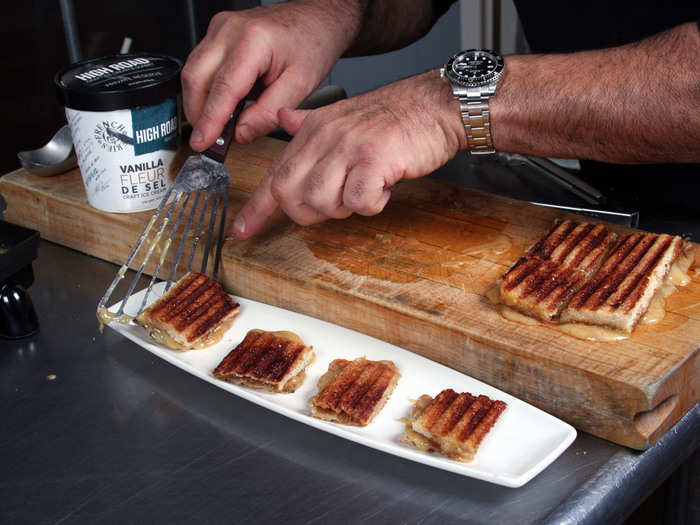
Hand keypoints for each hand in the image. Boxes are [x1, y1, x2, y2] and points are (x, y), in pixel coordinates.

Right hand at [182, 1, 360, 150]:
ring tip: (217, 127)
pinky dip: (205, 91)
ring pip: (193, 73)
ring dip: (199, 104)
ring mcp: (220, 29)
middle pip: (196, 79)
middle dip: (199, 115)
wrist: (315, 19)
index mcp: (254, 40)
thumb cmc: (312, 44)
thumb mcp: (300, 85)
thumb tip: (241, 133)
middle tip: (211, 141)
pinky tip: (220, 106)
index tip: (202, 143)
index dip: (210, 120)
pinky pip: (200, 66)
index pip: (223, 88)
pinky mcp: (217, 34)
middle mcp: (230, 30)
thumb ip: (269, 112)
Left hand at [233, 71, 467, 238]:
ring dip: (345, 207)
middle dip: (310, 212)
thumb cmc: (393, 118)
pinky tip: (382, 188)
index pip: (274, 174)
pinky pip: (358, 202)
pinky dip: (371, 204)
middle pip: (291, 195)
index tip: (242, 231)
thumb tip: (283, 119)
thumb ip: (308, 123)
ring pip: (321, 202)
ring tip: (365, 188)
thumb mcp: (342, 114)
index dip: (256, 208)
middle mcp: (324, 138)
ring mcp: (347, 148)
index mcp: (312, 131)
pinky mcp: (373, 160)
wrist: (434, 105)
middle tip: (338, 202)